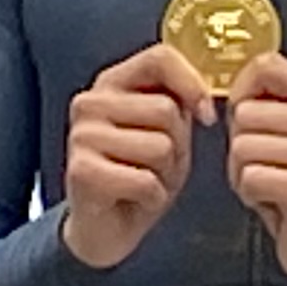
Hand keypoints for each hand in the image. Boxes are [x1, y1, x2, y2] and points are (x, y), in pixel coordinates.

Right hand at [59, 43, 213, 270]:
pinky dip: (152, 197)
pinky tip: (135, 200)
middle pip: (166, 110)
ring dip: (165, 174)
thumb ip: (180, 102)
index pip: (160, 58)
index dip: (192, 84)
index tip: (205, 115)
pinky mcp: (81, 171)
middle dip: (178, 145)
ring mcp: (81, 136)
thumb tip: (203, 102)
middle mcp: (89, 102)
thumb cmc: (140, 173)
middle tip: (158, 165)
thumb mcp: (168, 131)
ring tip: (144, 180)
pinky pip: (145, 181)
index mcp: (112, 83)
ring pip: (160, 147)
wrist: (106, 227)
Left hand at [225, 49, 286, 285]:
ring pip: (243, 146)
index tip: (247, 118)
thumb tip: (225, 81)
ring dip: (243, 172)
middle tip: (267, 166)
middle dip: (240, 145)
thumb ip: (266, 103)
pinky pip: (251, 177)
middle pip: (245, 112)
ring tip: (271, 184)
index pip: (266, 65)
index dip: (241, 92)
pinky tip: (273, 202)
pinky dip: (250, 194)